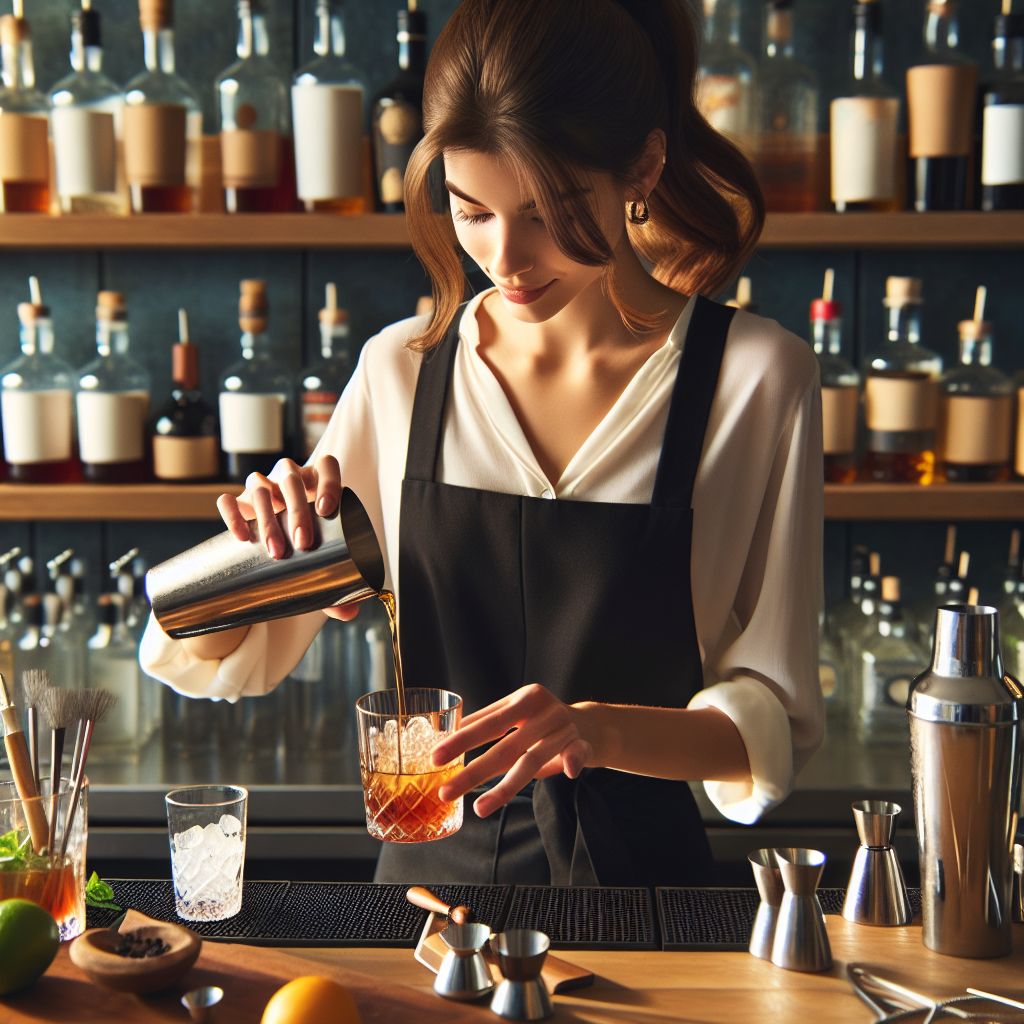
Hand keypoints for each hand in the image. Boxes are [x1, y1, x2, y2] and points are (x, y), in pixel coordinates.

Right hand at [215, 454, 357, 620]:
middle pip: (290, 478)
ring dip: (267, 517)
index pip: (325, 466)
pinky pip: (228, 500)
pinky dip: (232, 514)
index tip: (327, 510)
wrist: (274, 542)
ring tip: (275, 551)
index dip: (328, 482)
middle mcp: (288, 478)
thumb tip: (351, 612)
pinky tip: (241, 537)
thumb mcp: (323, 560)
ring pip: (259, 486)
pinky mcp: (237, 502)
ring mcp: (261, 488)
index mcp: (316, 482)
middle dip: (297, 509)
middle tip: (303, 542)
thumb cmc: (307, 547)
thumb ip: (338, 584)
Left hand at [431, 684, 593, 818]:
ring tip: (480, 808)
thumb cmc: (544, 722)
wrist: (592, 724)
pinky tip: (569, 772)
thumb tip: (450, 734)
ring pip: (533, 760)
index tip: (436, 757)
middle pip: (504, 746)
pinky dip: (573, 760)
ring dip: (505, 787)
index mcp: (524, 700)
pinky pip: (578, 753)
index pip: (488, 722)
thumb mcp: (518, 715)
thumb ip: (489, 721)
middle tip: (446, 790)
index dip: (462, 740)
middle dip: (473, 771)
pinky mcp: (584, 744)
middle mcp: (543, 712)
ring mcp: (564, 729)